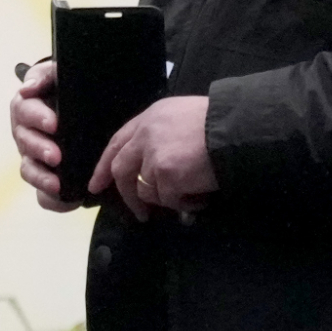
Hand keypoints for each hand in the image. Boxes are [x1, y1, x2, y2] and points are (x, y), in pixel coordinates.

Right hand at [11, 60, 79, 212]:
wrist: (93, 114)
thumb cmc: (70, 92)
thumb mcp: (61, 75)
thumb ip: (46, 74)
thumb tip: (27, 87)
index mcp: (28, 108)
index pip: (24, 110)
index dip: (37, 117)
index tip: (54, 124)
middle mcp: (26, 135)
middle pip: (25, 142)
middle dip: (39, 149)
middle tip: (56, 156)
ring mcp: (34, 160)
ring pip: (28, 170)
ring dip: (40, 177)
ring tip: (57, 183)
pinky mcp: (47, 181)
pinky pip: (43, 197)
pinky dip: (53, 200)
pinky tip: (67, 199)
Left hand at [92, 95, 216, 220]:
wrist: (235, 127)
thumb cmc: (218, 121)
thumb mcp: (182, 117)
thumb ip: (163, 135)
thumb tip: (157, 166)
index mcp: (149, 118)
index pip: (117, 143)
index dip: (105, 165)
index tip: (96, 185)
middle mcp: (145, 135)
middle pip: (121, 170)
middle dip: (126, 194)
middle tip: (138, 213)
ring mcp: (153, 156)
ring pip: (147, 189)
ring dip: (167, 200)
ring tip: (189, 199)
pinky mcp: (166, 175)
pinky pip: (170, 200)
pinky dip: (185, 204)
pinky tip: (200, 199)